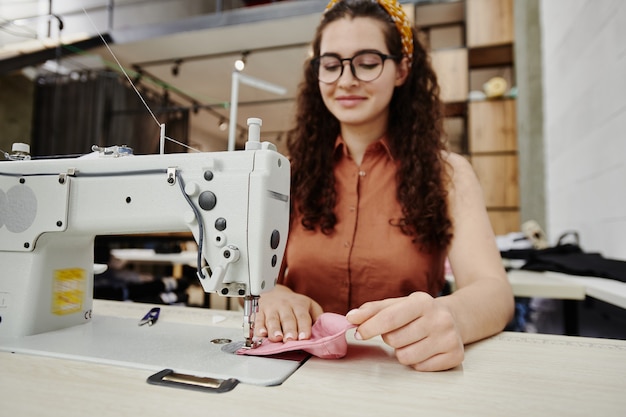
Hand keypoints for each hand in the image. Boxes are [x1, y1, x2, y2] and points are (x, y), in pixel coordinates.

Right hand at [255, 285, 323, 342]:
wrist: (275, 292)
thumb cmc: (295, 304)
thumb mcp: (310, 306)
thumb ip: (317, 318)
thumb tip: (324, 331)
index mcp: (299, 304)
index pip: (302, 317)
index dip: (304, 327)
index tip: (305, 338)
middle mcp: (285, 306)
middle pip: (287, 319)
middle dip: (289, 329)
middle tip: (291, 339)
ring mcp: (271, 309)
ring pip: (272, 319)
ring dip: (274, 329)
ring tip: (276, 338)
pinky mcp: (259, 313)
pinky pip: (258, 320)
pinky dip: (259, 327)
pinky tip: (261, 333)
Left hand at [346, 292, 463, 370]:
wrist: (454, 319)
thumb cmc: (417, 312)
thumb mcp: (396, 305)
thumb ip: (371, 310)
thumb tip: (350, 318)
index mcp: (422, 301)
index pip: (389, 318)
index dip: (370, 328)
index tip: (358, 333)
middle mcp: (439, 319)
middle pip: (394, 340)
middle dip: (390, 339)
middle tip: (400, 332)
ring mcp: (449, 338)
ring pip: (405, 357)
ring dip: (402, 352)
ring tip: (412, 341)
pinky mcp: (455, 356)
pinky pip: (420, 368)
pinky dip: (416, 361)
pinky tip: (424, 349)